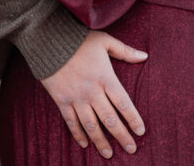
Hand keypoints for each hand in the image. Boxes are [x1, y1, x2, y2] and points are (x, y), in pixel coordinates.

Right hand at [40, 31, 147, 158]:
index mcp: (105, 77)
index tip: (141, 131)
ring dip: (101, 141)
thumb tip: (145, 56)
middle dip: (122, 136)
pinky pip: (71, 121)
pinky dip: (78, 134)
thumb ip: (125, 51)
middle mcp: (92, 91)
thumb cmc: (79, 39)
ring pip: (91, 125)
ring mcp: (76, 97)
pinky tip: (85, 144)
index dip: (133, 119)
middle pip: (110, 119)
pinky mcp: (61, 100)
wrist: (49, 39)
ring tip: (109, 154)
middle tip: (131, 149)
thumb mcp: (105, 41)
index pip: (123, 103)